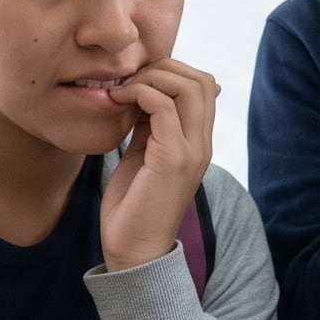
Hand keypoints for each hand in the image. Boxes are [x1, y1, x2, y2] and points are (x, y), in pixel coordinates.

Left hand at [99, 59, 216, 271]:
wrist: (134, 251)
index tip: (134, 83)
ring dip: (150, 79)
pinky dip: (140, 94)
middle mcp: (202, 144)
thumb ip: (151, 126)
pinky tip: (117, 102)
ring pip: (189, 88)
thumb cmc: (133, 205)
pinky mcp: (173, 160)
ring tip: (121, 91)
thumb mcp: (143, 154)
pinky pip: (165, 108)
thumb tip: (147, 95)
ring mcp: (192, 152)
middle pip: (200, 80)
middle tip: (127, 81)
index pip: (202, 85)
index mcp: (197, 142)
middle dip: (161, 69)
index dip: (169, 72)